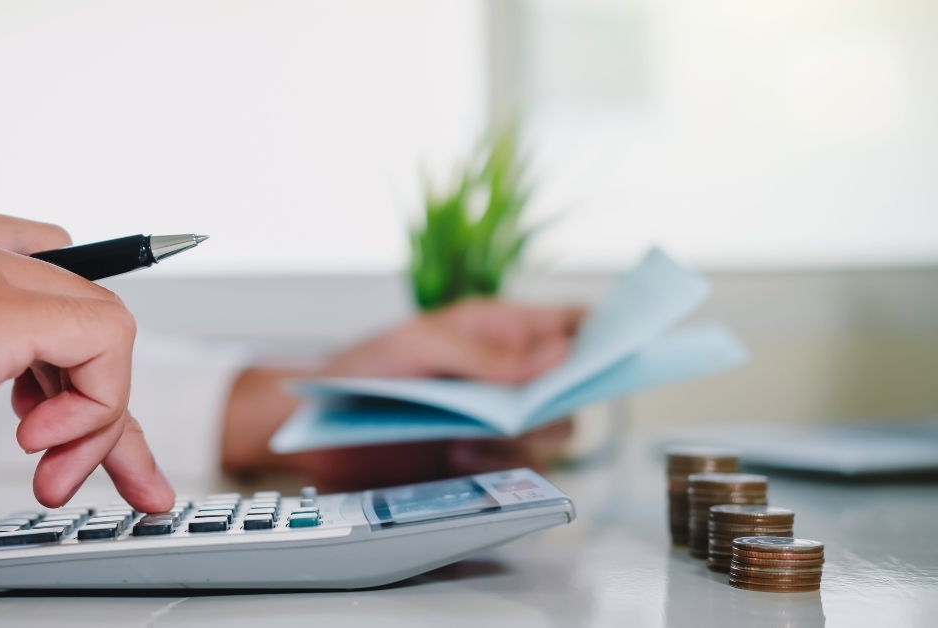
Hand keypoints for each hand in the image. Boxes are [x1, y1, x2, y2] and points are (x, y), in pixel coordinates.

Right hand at [0, 188, 172, 527]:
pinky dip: (99, 409)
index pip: (42, 267)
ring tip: (52, 465)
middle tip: (69, 455)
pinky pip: (101, 341)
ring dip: (99, 412)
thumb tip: (45, 371)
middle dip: (95, 390)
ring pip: (99, 321)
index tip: (56, 404)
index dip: (64, 349)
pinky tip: (44, 448)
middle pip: (75, 298)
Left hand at [221, 299, 581, 488]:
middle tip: (524, 414)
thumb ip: (488, 353)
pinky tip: (457, 458)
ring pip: (551, 433)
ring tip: (468, 441)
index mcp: (497, 329)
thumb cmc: (363, 369)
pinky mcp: (480, 459)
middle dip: (559, 402)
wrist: (318, 428)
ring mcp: (495, 418)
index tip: (619, 348)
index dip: (601, 333)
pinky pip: (519, 467)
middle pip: (572, 388)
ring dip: (521, 440)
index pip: (569, 323)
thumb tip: (559, 353)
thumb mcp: (421, 346)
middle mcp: (505, 374)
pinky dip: (497, 466)